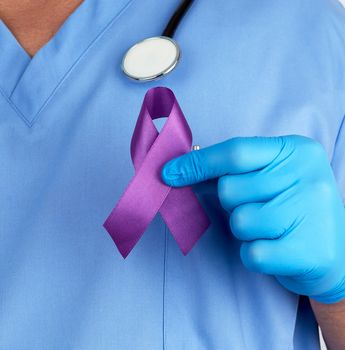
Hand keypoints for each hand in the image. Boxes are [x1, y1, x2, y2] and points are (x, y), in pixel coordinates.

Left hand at [161, 135, 344, 303]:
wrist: (335, 249)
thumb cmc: (292, 206)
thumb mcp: (271, 176)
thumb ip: (233, 170)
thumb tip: (179, 171)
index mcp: (296, 151)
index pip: (235, 152)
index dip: (197, 164)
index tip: (169, 173)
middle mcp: (308, 176)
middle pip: (231, 189)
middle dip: (233, 204)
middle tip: (259, 207)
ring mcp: (311, 212)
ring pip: (240, 221)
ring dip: (245, 230)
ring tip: (272, 229)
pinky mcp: (308, 250)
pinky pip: (251, 253)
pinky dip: (255, 254)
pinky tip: (277, 249)